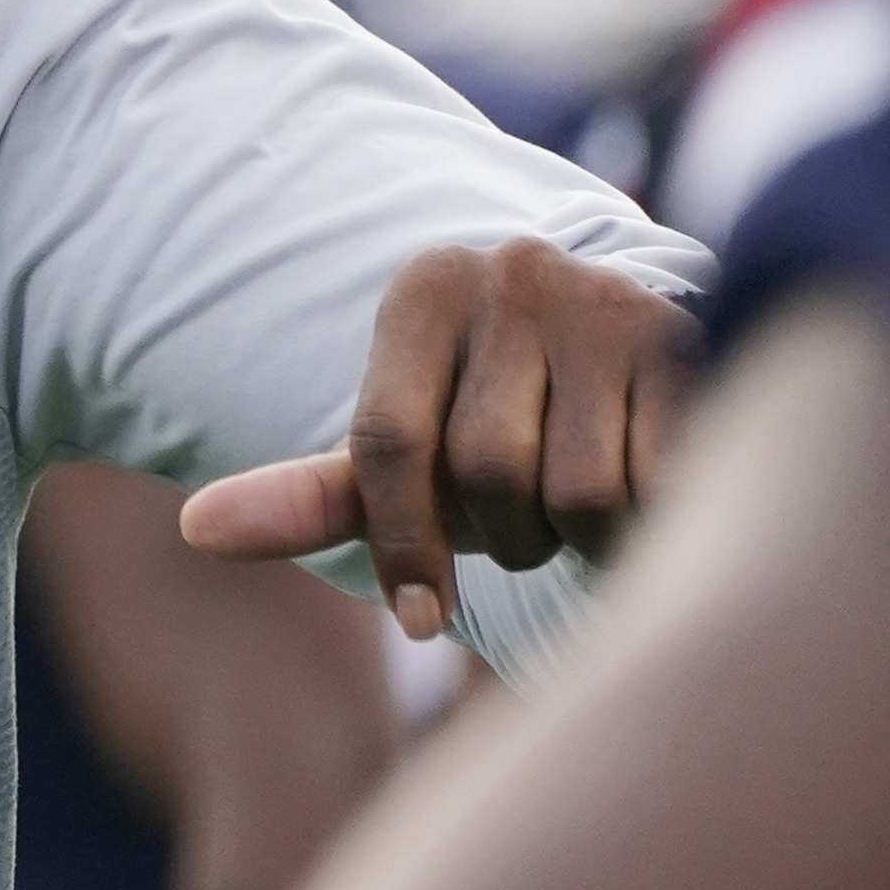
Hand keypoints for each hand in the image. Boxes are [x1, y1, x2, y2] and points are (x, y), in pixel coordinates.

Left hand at [180, 239, 699, 638]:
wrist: (651, 371)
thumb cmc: (509, 429)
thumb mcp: (415, 456)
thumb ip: (318, 497)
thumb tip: (196, 530)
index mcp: (425, 289)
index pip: (385, 445)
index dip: (403, 547)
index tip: (420, 618)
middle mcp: (512, 271)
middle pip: (487, 475)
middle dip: (509, 535)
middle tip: (533, 519)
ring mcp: (606, 299)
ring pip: (578, 494)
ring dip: (584, 539)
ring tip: (592, 502)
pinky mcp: (693, 344)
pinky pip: (659, 489)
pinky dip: (653, 523)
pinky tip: (658, 493)